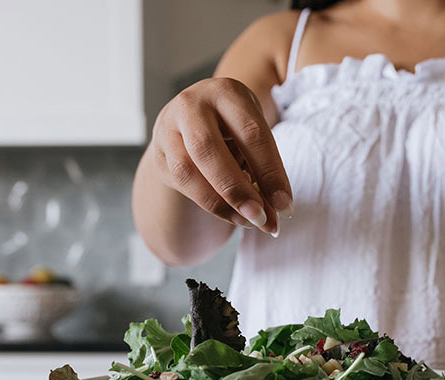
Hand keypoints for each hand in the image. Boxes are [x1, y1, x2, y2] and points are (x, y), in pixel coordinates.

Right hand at [149, 77, 292, 235]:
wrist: (193, 124)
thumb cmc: (234, 131)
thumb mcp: (252, 137)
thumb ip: (263, 170)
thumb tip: (277, 213)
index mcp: (227, 92)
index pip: (251, 134)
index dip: (270, 172)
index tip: (285, 206)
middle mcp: (192, 104)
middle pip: (209, 149)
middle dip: (238, 189)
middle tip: (261, 219)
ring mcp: (169, 127)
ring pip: (187, 169)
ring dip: (220, 202)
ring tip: (248, 222)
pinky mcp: (159, 152)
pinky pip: (180, 182)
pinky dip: (209, 203)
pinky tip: (231, 216)